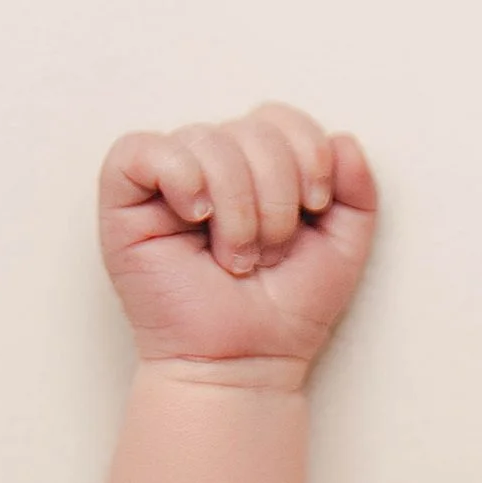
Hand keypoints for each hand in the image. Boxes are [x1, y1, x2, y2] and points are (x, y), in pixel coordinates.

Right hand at [98, 102, 376, 378]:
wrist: (245, 365)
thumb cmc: (285, 313)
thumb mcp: (343, 249)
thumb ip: (358, 192)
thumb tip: (342, 138)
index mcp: (257, 168)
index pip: (279, 118)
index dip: (306, 151)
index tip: (314, 206)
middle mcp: (211, 165)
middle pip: (250, 128)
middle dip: (275, 193)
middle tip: (268, 252)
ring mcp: (166, 180)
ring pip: (205, 139)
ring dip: (236, 205)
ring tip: (235, 258)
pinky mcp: (123, 198)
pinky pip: (141, 149)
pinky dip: (180, 177)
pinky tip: (196, 216)